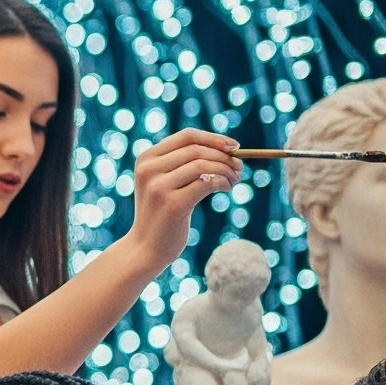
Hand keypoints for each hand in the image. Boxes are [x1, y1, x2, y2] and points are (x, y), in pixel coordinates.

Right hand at [124, 131, 244, 270]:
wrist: (146, 247)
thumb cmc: (162, 213)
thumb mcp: (164, 183)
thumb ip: (182, 163)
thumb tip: (227, 148)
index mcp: (146, 159)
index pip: (186, 136)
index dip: (214, 138)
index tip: (235, 147)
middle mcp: (149, 169)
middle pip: (197, 150)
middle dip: (225, 156)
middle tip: (239, 168)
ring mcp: (158, 186)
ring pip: (203, 164)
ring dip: (226, 170)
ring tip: (234, 180)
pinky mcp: (172, 204)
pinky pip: (207, 183)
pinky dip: (223, 182)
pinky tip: (227, 189)